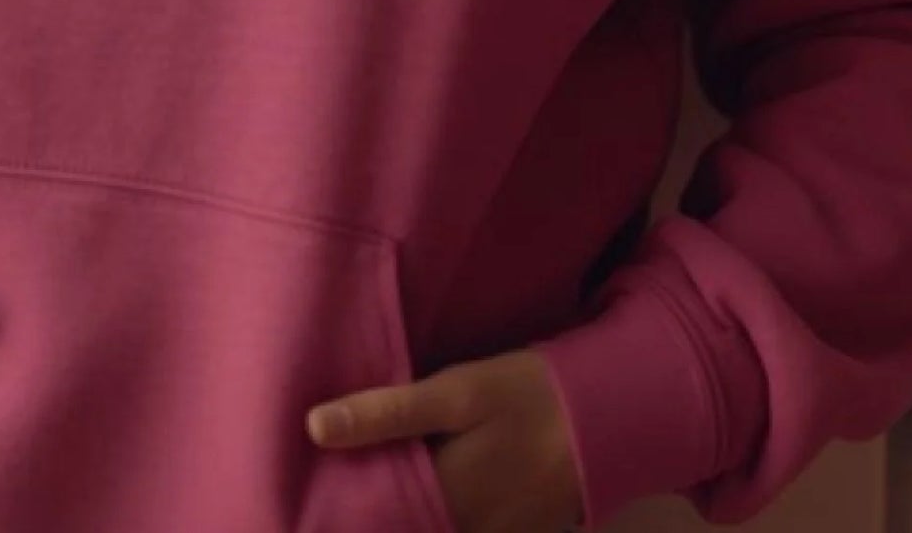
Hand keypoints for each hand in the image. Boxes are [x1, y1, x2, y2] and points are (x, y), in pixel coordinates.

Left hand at [305, 345, 583, 531]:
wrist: (603, 418)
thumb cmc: (521, 395)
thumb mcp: (456, 392)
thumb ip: (388, 414)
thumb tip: (314, 426)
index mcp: (442, 497)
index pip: (371, 520)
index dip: (338, 510)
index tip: (308, 500)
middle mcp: (464, 531)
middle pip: (400, 530)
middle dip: (366, 516)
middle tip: (325, 499)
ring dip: (400, 520)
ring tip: (367, 498)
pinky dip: (436, 523)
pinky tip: (421, 502)